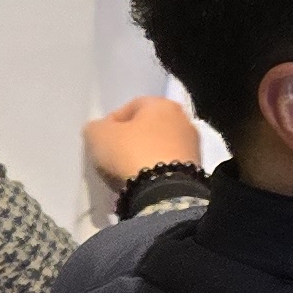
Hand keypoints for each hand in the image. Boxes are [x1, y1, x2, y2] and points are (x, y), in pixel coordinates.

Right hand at [81, 97, 202, 185]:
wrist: (164, 188)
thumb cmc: (130, 152)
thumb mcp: (99, 135)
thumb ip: (96, 127)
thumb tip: (100, 129)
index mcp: (162, 104)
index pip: (132, 106)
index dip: (112, 122)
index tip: (101, 139)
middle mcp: (183, 118)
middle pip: (148, 127)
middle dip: (129, 139)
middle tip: (112, 155)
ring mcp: (192, 143)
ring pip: (159, 145)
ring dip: (143, 155)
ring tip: (125, 171)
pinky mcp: (195, 166)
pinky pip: (168, 163)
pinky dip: (155, 169)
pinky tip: (142, 180)